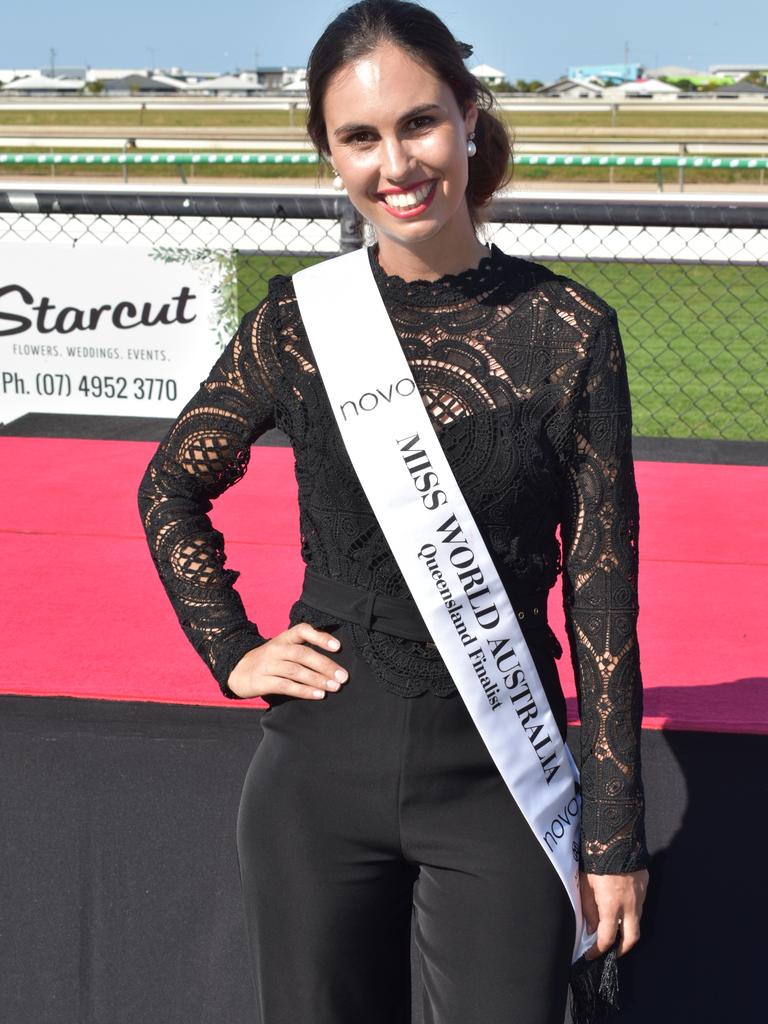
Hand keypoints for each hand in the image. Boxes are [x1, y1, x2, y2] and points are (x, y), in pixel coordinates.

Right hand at [227, 622, 348, 699]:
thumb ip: (304, 650)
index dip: (320, 637)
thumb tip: (334, 663)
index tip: (338, 647)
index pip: (302, 630)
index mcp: (284, 638)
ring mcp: (268, 665)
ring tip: (334, 687)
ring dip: (318, 680)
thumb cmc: (270, 660)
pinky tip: (318, 695)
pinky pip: (286, 686)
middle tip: (343, 676)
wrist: (237, 670)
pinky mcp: (262, 681)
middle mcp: (276, 649)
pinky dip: (304, 691)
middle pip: (303, 654)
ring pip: (296, 671)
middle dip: (325, 665)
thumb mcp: (284, 648)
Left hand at [580, 868, 648, 958]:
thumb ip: (588, 909)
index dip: (598, 950)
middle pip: (632, 938)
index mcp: (611, 906)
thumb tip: (591, 928)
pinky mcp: (645, 885)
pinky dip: (632, 911)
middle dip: (622, 949)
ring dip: (628, 929)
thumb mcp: (585, 884)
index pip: (607, 938)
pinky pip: (640, 904)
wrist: (616, 836)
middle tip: (612, 951)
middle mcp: (629, 905)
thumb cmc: (595, 860)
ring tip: (617, 929)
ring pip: (637, 921)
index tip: (591, 955)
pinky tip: (623, 906)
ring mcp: (640, 895)